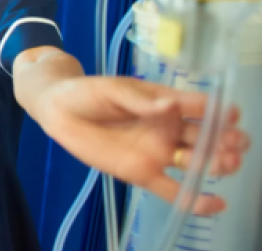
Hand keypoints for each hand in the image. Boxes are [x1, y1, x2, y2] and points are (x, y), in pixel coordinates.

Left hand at [39, 76, 249, 215]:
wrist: (59, 111)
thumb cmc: (88, 93)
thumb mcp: (113, 89)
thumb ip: (139, 100)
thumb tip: (169, 105)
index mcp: (166, 103)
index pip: (200, 107)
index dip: (218, 111)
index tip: (230, 115)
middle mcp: (170, 129)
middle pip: (205, 137)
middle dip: (224, 141)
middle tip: (233, 144)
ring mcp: (159, 152)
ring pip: (196, 162)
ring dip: (215, 164)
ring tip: (224, 164)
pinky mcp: (144, 174)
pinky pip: (173, 190)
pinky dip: (196, 199)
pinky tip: (215, 203)